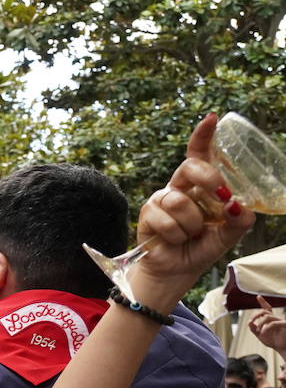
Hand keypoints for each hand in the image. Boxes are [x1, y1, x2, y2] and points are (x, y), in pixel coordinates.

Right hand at [132, 115, 255, 306]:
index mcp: (200, 185)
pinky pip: (165, 220)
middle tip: (218, 196)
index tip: (212, 118)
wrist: (178, 270)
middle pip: (190, 166)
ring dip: (191, 224)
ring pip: (179, 201)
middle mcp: (180, 186)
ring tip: (190, 235)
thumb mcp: (229, 233)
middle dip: (208, 178)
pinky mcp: (147, 214)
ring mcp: (162, 199)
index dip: (203, 135)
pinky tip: (175, 240)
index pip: (199, 153)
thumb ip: (239, 218)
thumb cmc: (202, 247)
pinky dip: (176, 235)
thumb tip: (236, 205)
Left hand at [249, 295, 285, 353]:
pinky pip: (274, 323)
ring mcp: (280, 321)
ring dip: (260, 323)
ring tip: (258, 330)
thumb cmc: (273, 341)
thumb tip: (249, 323)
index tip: (258, 296)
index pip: (266, 309)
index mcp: (269, 320)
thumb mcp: (260, 335)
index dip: (263, 302)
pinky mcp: (284, 325)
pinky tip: (263, 332)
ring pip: (268, 316)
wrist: (281, 348)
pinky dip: (267, 327)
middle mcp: (275, 319)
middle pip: (265, 311)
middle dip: (255, 315)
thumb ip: (254, 329)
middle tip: (250, 322)